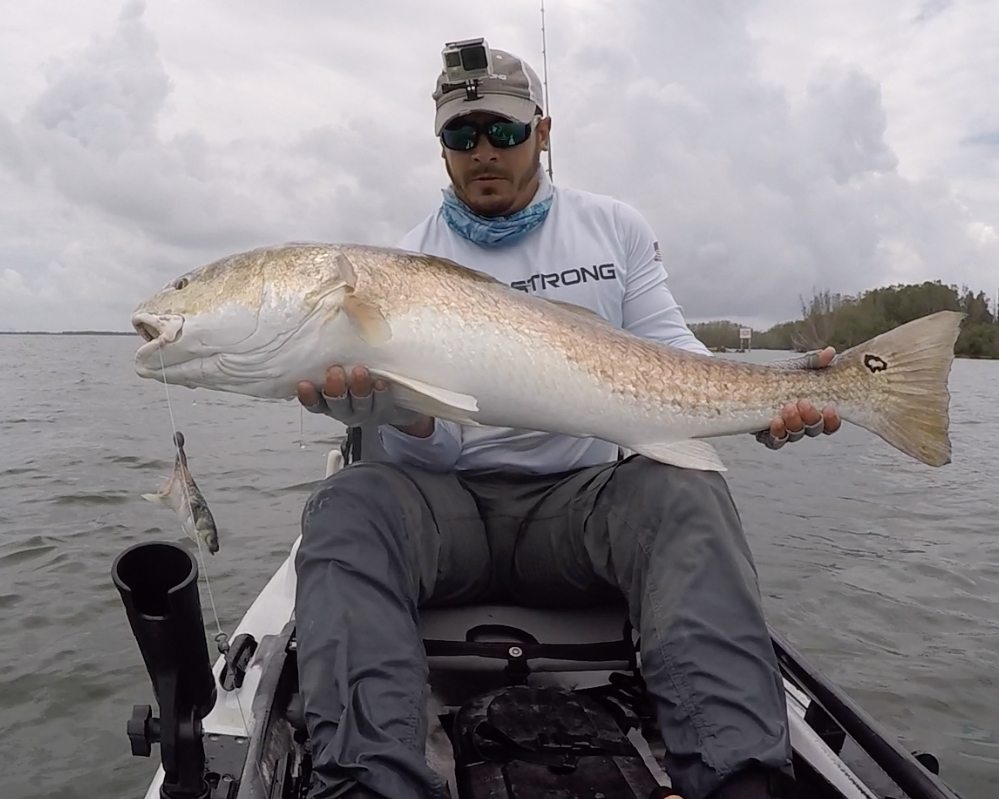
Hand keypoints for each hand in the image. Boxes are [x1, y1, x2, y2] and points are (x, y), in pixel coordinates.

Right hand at [296, 365, 433, 436]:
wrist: (389, 401)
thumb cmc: (356, 376)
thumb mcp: (341, 366)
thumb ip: (332, 352)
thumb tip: (335, 311)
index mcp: (327, 400)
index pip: (313, 401)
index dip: (307, 395)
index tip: (303, 383)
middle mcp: (343, 408)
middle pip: (335, 402)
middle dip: (335, 388)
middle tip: (335, 371)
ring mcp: (363, 411)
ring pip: (359, 404)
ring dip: (359, 389)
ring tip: (360, 371)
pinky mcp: (383, 410)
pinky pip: (381, 404)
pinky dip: (380, 394)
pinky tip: (381, 383)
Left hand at [755, 347, 841, 450]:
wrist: (748, 381)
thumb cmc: (776, 376)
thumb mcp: (795, 367)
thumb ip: (813, 362)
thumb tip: (830, 352)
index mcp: (814, 411)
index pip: (830, 423)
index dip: (833, 419)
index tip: (830, 406)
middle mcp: (802, 425)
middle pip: (814, 430)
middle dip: (812, 418)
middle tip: (804, 402)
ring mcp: (785, 432)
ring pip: (795, 436)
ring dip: (794, 423)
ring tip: (788, 407)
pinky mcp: (766, 435)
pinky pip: (775, 441)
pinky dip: (777, 433)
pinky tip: (775, 421)